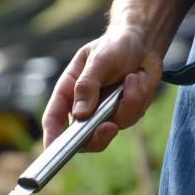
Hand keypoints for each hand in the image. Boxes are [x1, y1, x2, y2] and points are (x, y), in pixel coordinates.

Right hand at [41, 29, 162, 151]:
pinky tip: (138, 78)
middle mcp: (84, 107)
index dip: (51, 137)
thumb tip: (80, 114)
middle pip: (83, 138)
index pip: (54, 119)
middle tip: (109, 127)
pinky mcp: (125, 114)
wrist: (143, 43)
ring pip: (113, 127)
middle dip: (97, 137)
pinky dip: (138, 97)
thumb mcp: (99, 59)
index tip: (52, 150)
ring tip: (133, 77)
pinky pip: (132, 117)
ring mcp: (105, 113)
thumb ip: (88, 85)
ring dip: (127, 102)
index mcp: (68, 91)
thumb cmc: (114, 46)